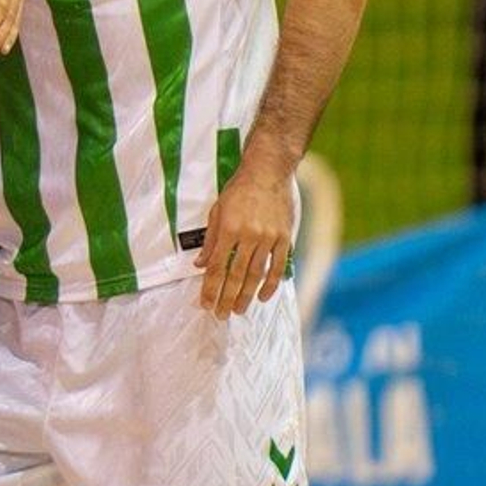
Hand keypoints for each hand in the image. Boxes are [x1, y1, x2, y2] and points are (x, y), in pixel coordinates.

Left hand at [195, 161, 294, 317]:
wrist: (268, 171)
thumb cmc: (239, 190)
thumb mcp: (217, 211)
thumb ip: (210, 240)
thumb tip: (200, 265)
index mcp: (229, 229)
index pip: (217, 267)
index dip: (211, 289)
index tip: (206, 304)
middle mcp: (249, 235)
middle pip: (236, 275)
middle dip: (227, 298)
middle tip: (221, 314)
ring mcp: (268, 237)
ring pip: (256, 274)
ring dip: (246, 295)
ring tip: (239, 310)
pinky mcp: (284, 237)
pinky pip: (278, 266)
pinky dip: (270, 284)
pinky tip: (263, 296)